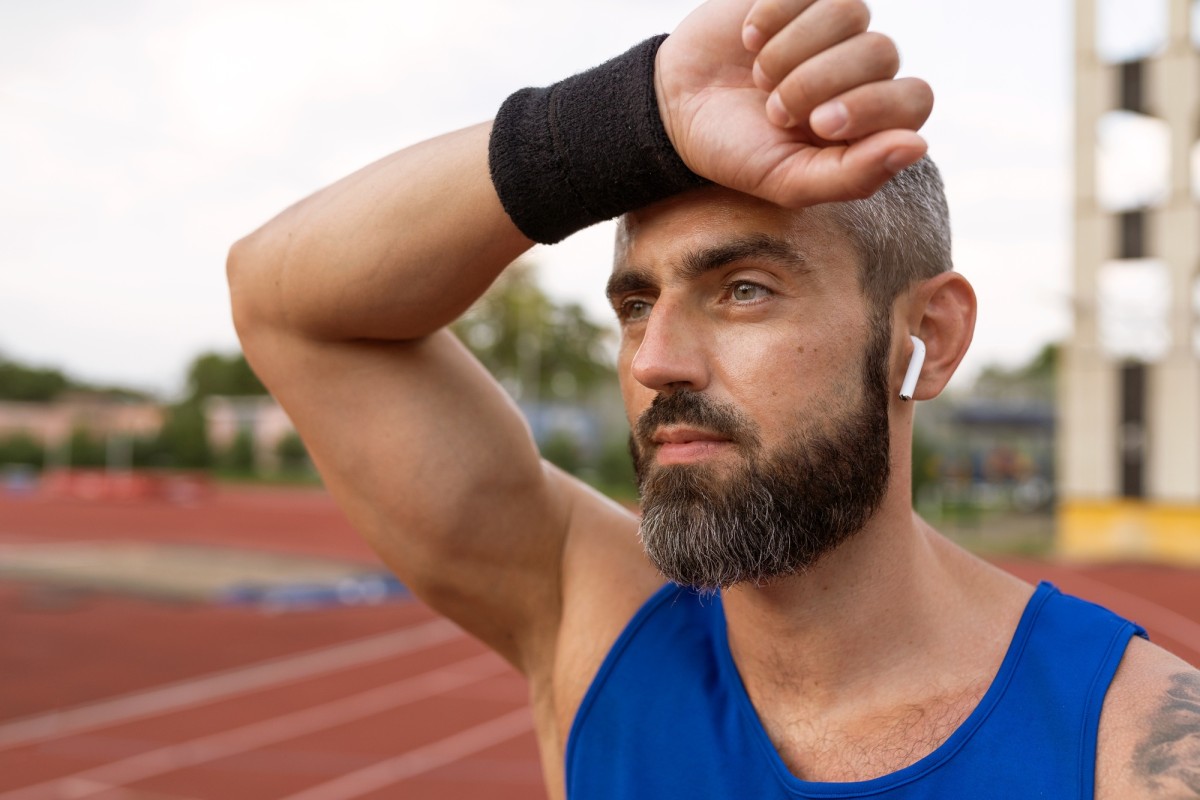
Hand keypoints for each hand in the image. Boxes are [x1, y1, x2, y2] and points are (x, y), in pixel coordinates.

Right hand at [655, 0, 932, 206]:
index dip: (869, 106)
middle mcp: (863, 68)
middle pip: (882, 52)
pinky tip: (749, 40)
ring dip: (792, 51)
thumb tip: (917, 145)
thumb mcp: (789, 182)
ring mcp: (834, 26)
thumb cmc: (738, 152)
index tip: (816, 125)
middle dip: (817, 83)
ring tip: (760, 76)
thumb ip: (855, 175)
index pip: (914, 97)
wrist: (677, 110)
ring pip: (852, 12)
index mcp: (873, 119)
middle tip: (775, 109)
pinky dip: (772, 18)